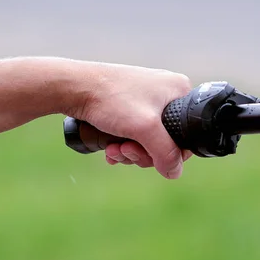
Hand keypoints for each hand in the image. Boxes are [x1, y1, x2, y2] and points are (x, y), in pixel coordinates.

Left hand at [69, 62, 192, 178]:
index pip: (187, 133)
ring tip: (114, 149)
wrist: (72, 86)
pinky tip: (110, 148)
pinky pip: (134, 133)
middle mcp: (166, 92)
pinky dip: (123, 144)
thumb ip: (166, 153)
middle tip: (126, 150)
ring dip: (130, 151)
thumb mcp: (145, 129)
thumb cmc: (110, 98)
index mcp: (180, 90)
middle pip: (166, 140)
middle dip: (143, 152)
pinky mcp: (129, 105)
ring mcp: (147, 98)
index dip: (170, 152)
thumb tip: (175, 173)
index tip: (148, 155)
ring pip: (148, 140)